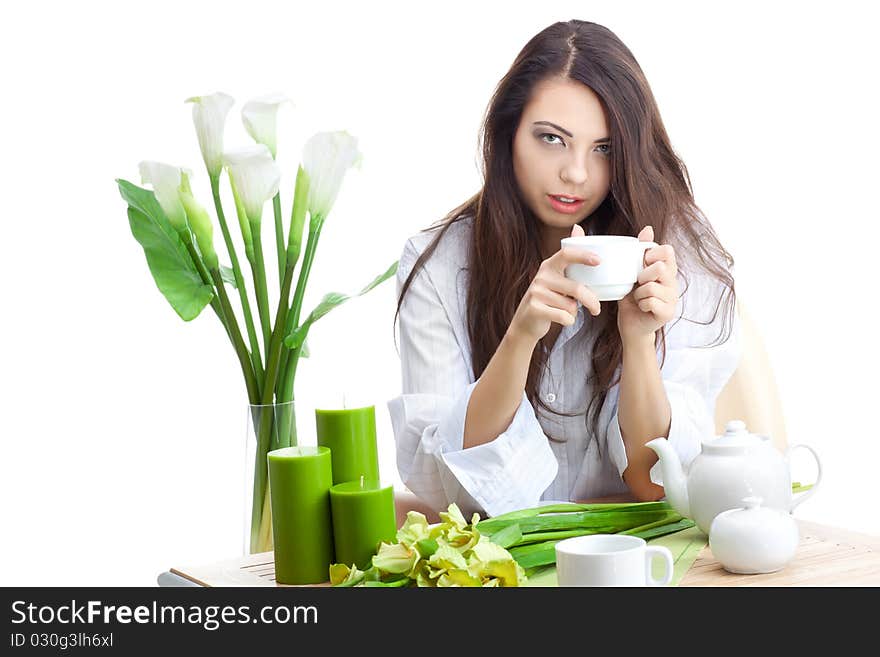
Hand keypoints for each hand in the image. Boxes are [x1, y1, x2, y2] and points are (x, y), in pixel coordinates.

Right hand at [508, 223, 602, 344]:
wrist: (526, 321)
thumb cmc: (549, 297)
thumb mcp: (557, 275)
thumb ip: (569, 256)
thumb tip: (577, 227)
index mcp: (549, 265)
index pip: (567, 254)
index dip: (583, 255)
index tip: (599, 261)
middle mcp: (541, 276)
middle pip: (576, 288)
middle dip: (591, 301)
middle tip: (597, 309)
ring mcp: (536, 292)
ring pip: (570, 306)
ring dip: (574, 312)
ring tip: (567, 311)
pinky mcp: (534, 308)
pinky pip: (563, 317)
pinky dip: (568, 321)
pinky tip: (562, 319)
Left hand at [616, 225, 679, 343]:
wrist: (631, 325)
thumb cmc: (631, 297)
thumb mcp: (631, 272)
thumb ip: (639, 252)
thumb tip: (648, 229)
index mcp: (666, 269)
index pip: (667, 251)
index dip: (651, 254)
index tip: (642, 263)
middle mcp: (673, 282)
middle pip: (660, 267)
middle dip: (642, 275)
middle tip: (638, 284)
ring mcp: (673, 298)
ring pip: (651, 287)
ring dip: (638, 294)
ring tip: (638, 298)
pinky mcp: (668, 312)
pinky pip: (651, 302)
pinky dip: (641, 304)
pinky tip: (642, 308)